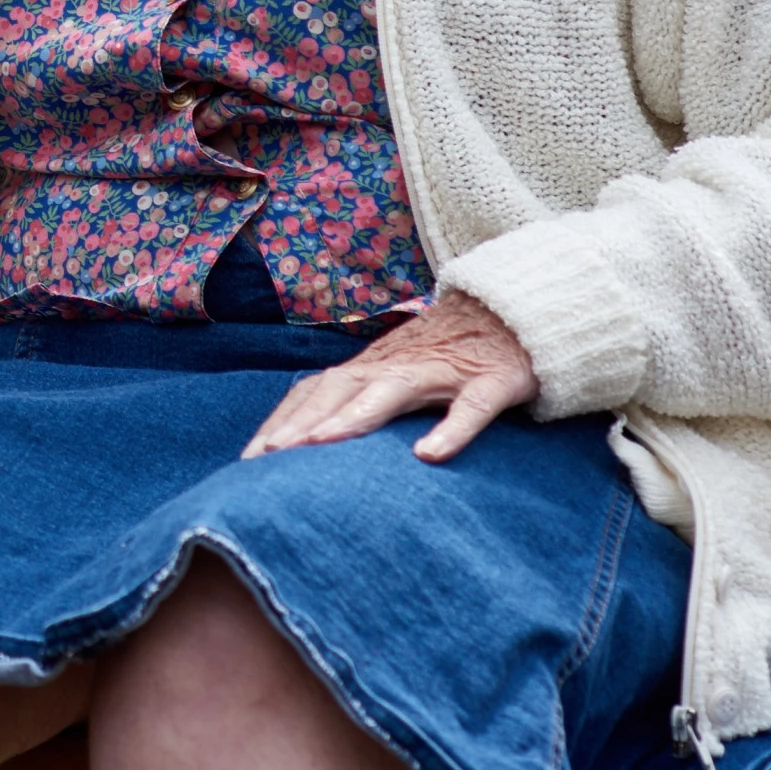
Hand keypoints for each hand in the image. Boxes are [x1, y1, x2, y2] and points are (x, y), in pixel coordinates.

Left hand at [243, 288, 538, 463]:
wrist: (519, 312)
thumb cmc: (451, 356)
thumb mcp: (401, 378)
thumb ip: (364, 403)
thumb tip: (315, 447)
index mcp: (373, 367)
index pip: (316, 391)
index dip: (283, 420)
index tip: (251, 458)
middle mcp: (398, 364)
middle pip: (341, 388)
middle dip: (301, 421)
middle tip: (270, 457)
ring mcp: (445, 369)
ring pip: (393, 390)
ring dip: (355, 416)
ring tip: (323, 444)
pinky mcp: (493, 379)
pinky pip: (472, 406)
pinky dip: (451, 428)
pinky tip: (430, 455)